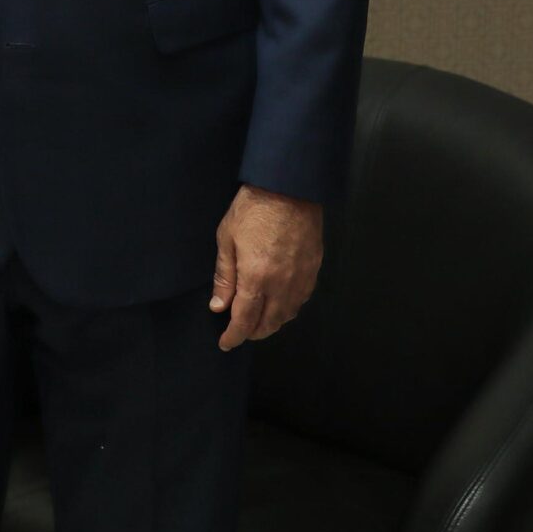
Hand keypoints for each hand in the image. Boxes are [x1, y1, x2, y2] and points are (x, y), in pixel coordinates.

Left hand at [210, 185, 323, 350]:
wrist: (289, 188)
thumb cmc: (253, 209)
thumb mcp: (227, 239)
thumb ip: (224, 277)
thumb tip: (218, 307)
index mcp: (256, 279)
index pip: (244, 320)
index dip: (234, 336)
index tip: (226, 343)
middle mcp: (281, 285)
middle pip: (268, 324)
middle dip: (252, 333)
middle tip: (239, 332)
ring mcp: (301, 278)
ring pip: (287, 315)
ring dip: (272, 323)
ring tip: (258, 320)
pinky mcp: (313, 269)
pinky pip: (301, 300)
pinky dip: (288, 308)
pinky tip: (279, 303)